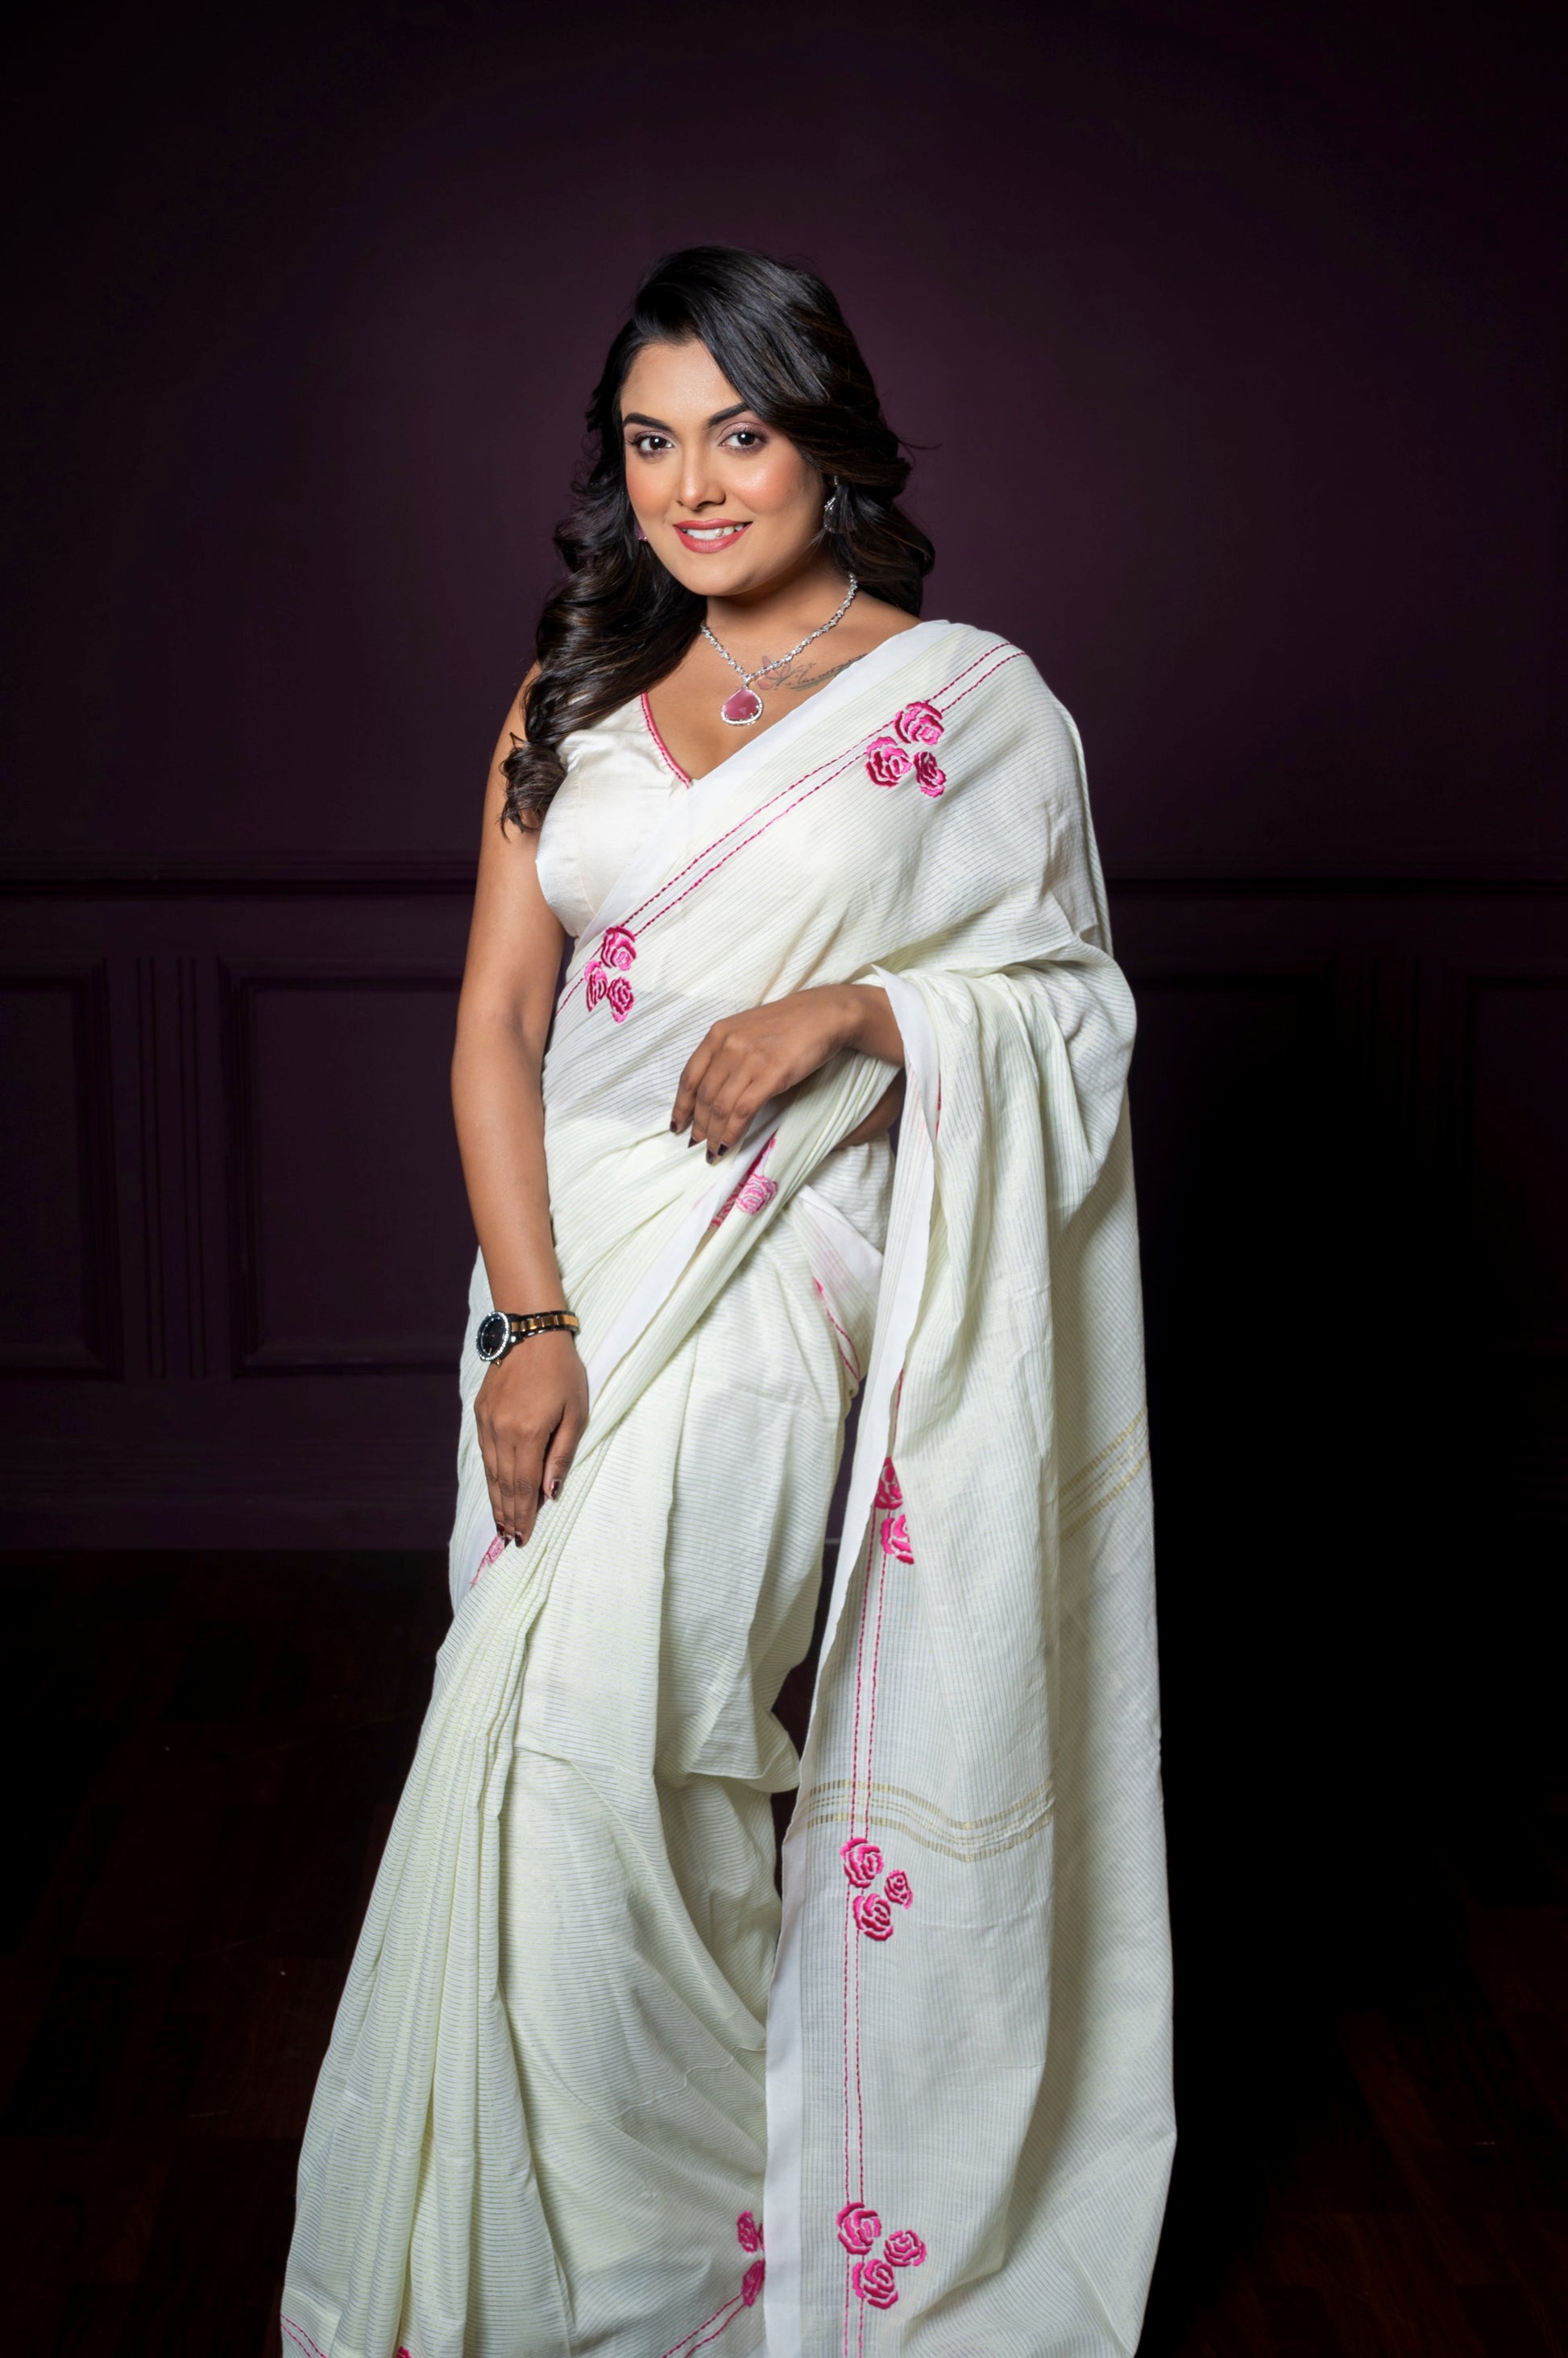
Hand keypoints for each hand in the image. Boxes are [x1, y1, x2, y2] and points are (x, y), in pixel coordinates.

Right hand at [474, 1328, 587, 1545]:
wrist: (531, 1333)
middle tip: (511, 1540)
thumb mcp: (575, 1412)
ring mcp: (487, 1422)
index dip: (524, 1514)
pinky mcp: (480, 1413)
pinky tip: (495, 1488)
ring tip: (502, 1523)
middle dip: (508, 1514)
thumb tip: (550, 1493)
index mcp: (529, 1433)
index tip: (524, 1537)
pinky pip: (485, 1453)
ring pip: (491, 1472)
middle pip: (504, 1484)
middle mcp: (502, 1431)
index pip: (524, 1486)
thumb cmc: (563, 1371)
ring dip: (497, 1500)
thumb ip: (562, 1455)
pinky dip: (490, 1476)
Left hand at [671, 987, 859, 1160]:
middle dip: (698, 1125)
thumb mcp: (746, 1030)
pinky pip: (743, 1111)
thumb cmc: (787, 1024)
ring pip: (721, 1106)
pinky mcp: (771, 1076)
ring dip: (713, 1134)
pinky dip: (732, 1132)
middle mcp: (729, 1046)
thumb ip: (726, 1053)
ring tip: (712, 1151)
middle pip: (704, 1095)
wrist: (822, 1015)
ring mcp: (749, 1061)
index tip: (677, 1124)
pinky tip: (728, 1144)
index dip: (681, 1105)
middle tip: (696, 1144)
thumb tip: (713, 1090)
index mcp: (718, 1034)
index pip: (689, 1076)